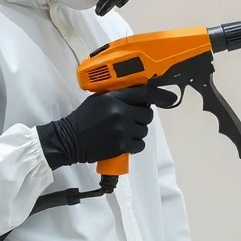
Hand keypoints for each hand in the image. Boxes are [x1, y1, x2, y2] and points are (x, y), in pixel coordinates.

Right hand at [37, 87, 174, 168]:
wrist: (69, 139)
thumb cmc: (83, 119)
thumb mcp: (99, 100)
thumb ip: (118, 97)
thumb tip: (141, 98)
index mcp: (114, 98)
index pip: (144, 94)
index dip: (160, 96)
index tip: (171, 98)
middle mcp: (120, 112)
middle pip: (147, 115)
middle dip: (141, 119)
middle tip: (130, 121)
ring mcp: (121, 129)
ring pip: (144, 131)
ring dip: (137, 133)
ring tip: (122, 133)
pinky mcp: (121, 145)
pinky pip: (139, 145)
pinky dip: (134, 145)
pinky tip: (123, 143)